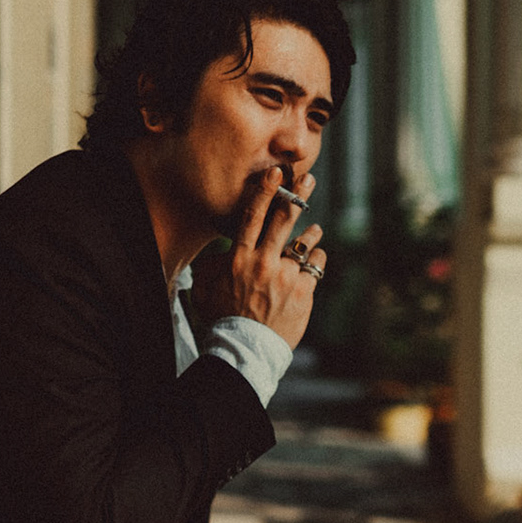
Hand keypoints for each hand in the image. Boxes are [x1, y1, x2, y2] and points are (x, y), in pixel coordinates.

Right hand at [196, 168, 326, 348]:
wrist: (245, 348)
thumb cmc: (222, 318)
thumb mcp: (205, 288)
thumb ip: (211, 265)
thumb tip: (217, 253)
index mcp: (239, 258)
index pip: (252, 217)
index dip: (264, 192)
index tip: (274, 173)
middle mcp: (263, 262)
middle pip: (283, 220)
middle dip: (297, 195)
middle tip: (309, 178)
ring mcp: (285, 276)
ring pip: (305, 243)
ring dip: (311, 233)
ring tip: (315, 230)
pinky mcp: (303, 291)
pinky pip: (316, 266)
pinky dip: (316, 260)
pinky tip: (314, 260)